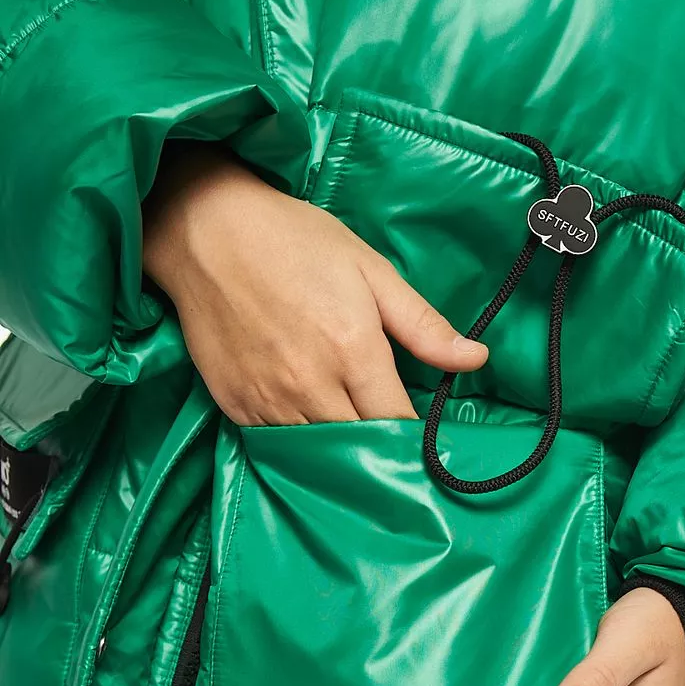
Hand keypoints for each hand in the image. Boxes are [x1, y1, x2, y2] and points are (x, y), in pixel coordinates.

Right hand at [142, 144, 487, 424]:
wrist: (205, 229)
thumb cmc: (295, 241)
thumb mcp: (371, 270)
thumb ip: (423, 325)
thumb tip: (477, 360)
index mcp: (353, 350)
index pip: (395, 425)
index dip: (413, 438)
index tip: (424, 440)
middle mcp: (311, 384)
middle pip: (359, 449)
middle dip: (380, 452)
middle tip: (393, 447)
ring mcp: (268, 399)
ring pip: (317, 456)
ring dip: (340, 456)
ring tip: (355, 449)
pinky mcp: (235, 405)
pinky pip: (275, 446)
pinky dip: (297, 445)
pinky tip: (310, 430)